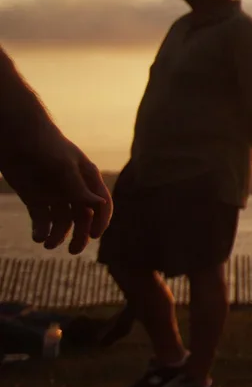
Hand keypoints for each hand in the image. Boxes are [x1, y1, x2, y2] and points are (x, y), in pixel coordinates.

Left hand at [0, 123, 112, 253]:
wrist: (15, 135)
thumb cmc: (44, 144)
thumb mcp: (62, 166)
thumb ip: (78, 187)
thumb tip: (98, 206)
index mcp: (87, 178)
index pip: (101, 204)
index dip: (100, 221)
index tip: (93, 235)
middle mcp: (73, 189)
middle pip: (82, 217)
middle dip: (80, 235)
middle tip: (73, 251)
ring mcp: (54, 194)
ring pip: (62, 222)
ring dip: (58, 235)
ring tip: (48, 245)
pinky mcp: (35, 199)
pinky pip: (42, 219)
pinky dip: (41, 230)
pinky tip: (38, 237)